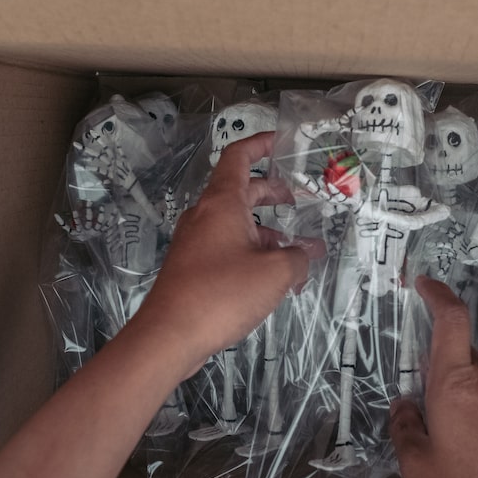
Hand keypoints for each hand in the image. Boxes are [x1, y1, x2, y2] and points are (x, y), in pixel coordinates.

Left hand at [131, 132, 320, 377]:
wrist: (169, 335)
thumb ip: (298, 258)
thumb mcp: (274, 274)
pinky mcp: (193, 266)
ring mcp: (197, 241)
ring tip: (296, 250)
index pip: (239, 157)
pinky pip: (228, 247)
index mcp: (222, 203)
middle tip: (299, 200)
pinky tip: (273, 277)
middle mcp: (206, 216)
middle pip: (241, 190)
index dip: (261, 144)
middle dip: (272, 192)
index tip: (283, 142)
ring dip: (266, 230)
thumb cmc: (222, 293)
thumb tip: (308, 254)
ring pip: (236, 223)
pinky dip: (252, 251)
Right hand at [389, 276, 477, 477]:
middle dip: (440, 376)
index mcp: (455, 382)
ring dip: (464, 399)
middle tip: (430, 415)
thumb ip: (404, 429)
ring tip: (459, 443)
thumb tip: (403, 408)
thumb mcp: (419, 467)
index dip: (437, 295)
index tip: (424, 285)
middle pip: (459, 357)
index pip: (450, 319)